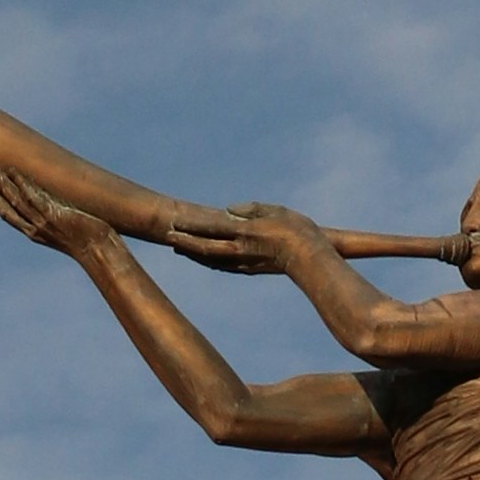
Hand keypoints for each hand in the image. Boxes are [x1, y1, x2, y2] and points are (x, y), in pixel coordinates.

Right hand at [0, 168, 127, 265]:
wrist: (99, 250)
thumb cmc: (86, 240)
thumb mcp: (66, 227)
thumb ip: (55, 215)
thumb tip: (52, 203)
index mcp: (35, 233)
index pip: (8, 215)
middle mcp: (35, 229)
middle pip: (7, 210)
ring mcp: (44, 223)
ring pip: (18, 203)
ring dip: (4, 188)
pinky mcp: (54, 216)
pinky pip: (35, 199)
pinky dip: (25, 186)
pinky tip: (16, 175)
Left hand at [167, 197, 313, 274]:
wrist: (312, 259)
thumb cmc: (298, 231)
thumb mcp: (274, 211)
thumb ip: (250, 209)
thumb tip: (228, 211)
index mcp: (245, 233)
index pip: (210, 228)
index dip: (190, 226)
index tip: (174, 221)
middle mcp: (240, 250)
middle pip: (204, 247)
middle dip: (185, 242)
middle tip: (167, 236)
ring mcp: (243, 263)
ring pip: (211, 259)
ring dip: (193, 254)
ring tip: (179, 248)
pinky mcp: (250, 270)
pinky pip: (223, 265)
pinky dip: (209, 261)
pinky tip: (203, 259)